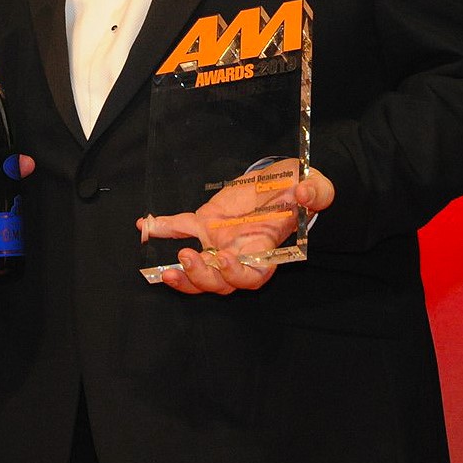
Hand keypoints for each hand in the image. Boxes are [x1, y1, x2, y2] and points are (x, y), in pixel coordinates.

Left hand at [138, 160, 334, 294]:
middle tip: (188, 259)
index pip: (252, 277)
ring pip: (198, 270)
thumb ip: (316, 193)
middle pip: (219, 283)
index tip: (224, 260)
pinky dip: (162, 229)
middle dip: (201, 278)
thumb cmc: (299, 189)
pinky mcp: (204, 223)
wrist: (282, 180)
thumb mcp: (316, 187)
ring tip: (165, 270)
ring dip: (181, 274)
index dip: (237, 275)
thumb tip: (304, 195)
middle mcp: (239, 253)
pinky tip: (146, 226)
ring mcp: (219, 241)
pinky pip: (180, 228)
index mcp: (266, 251)